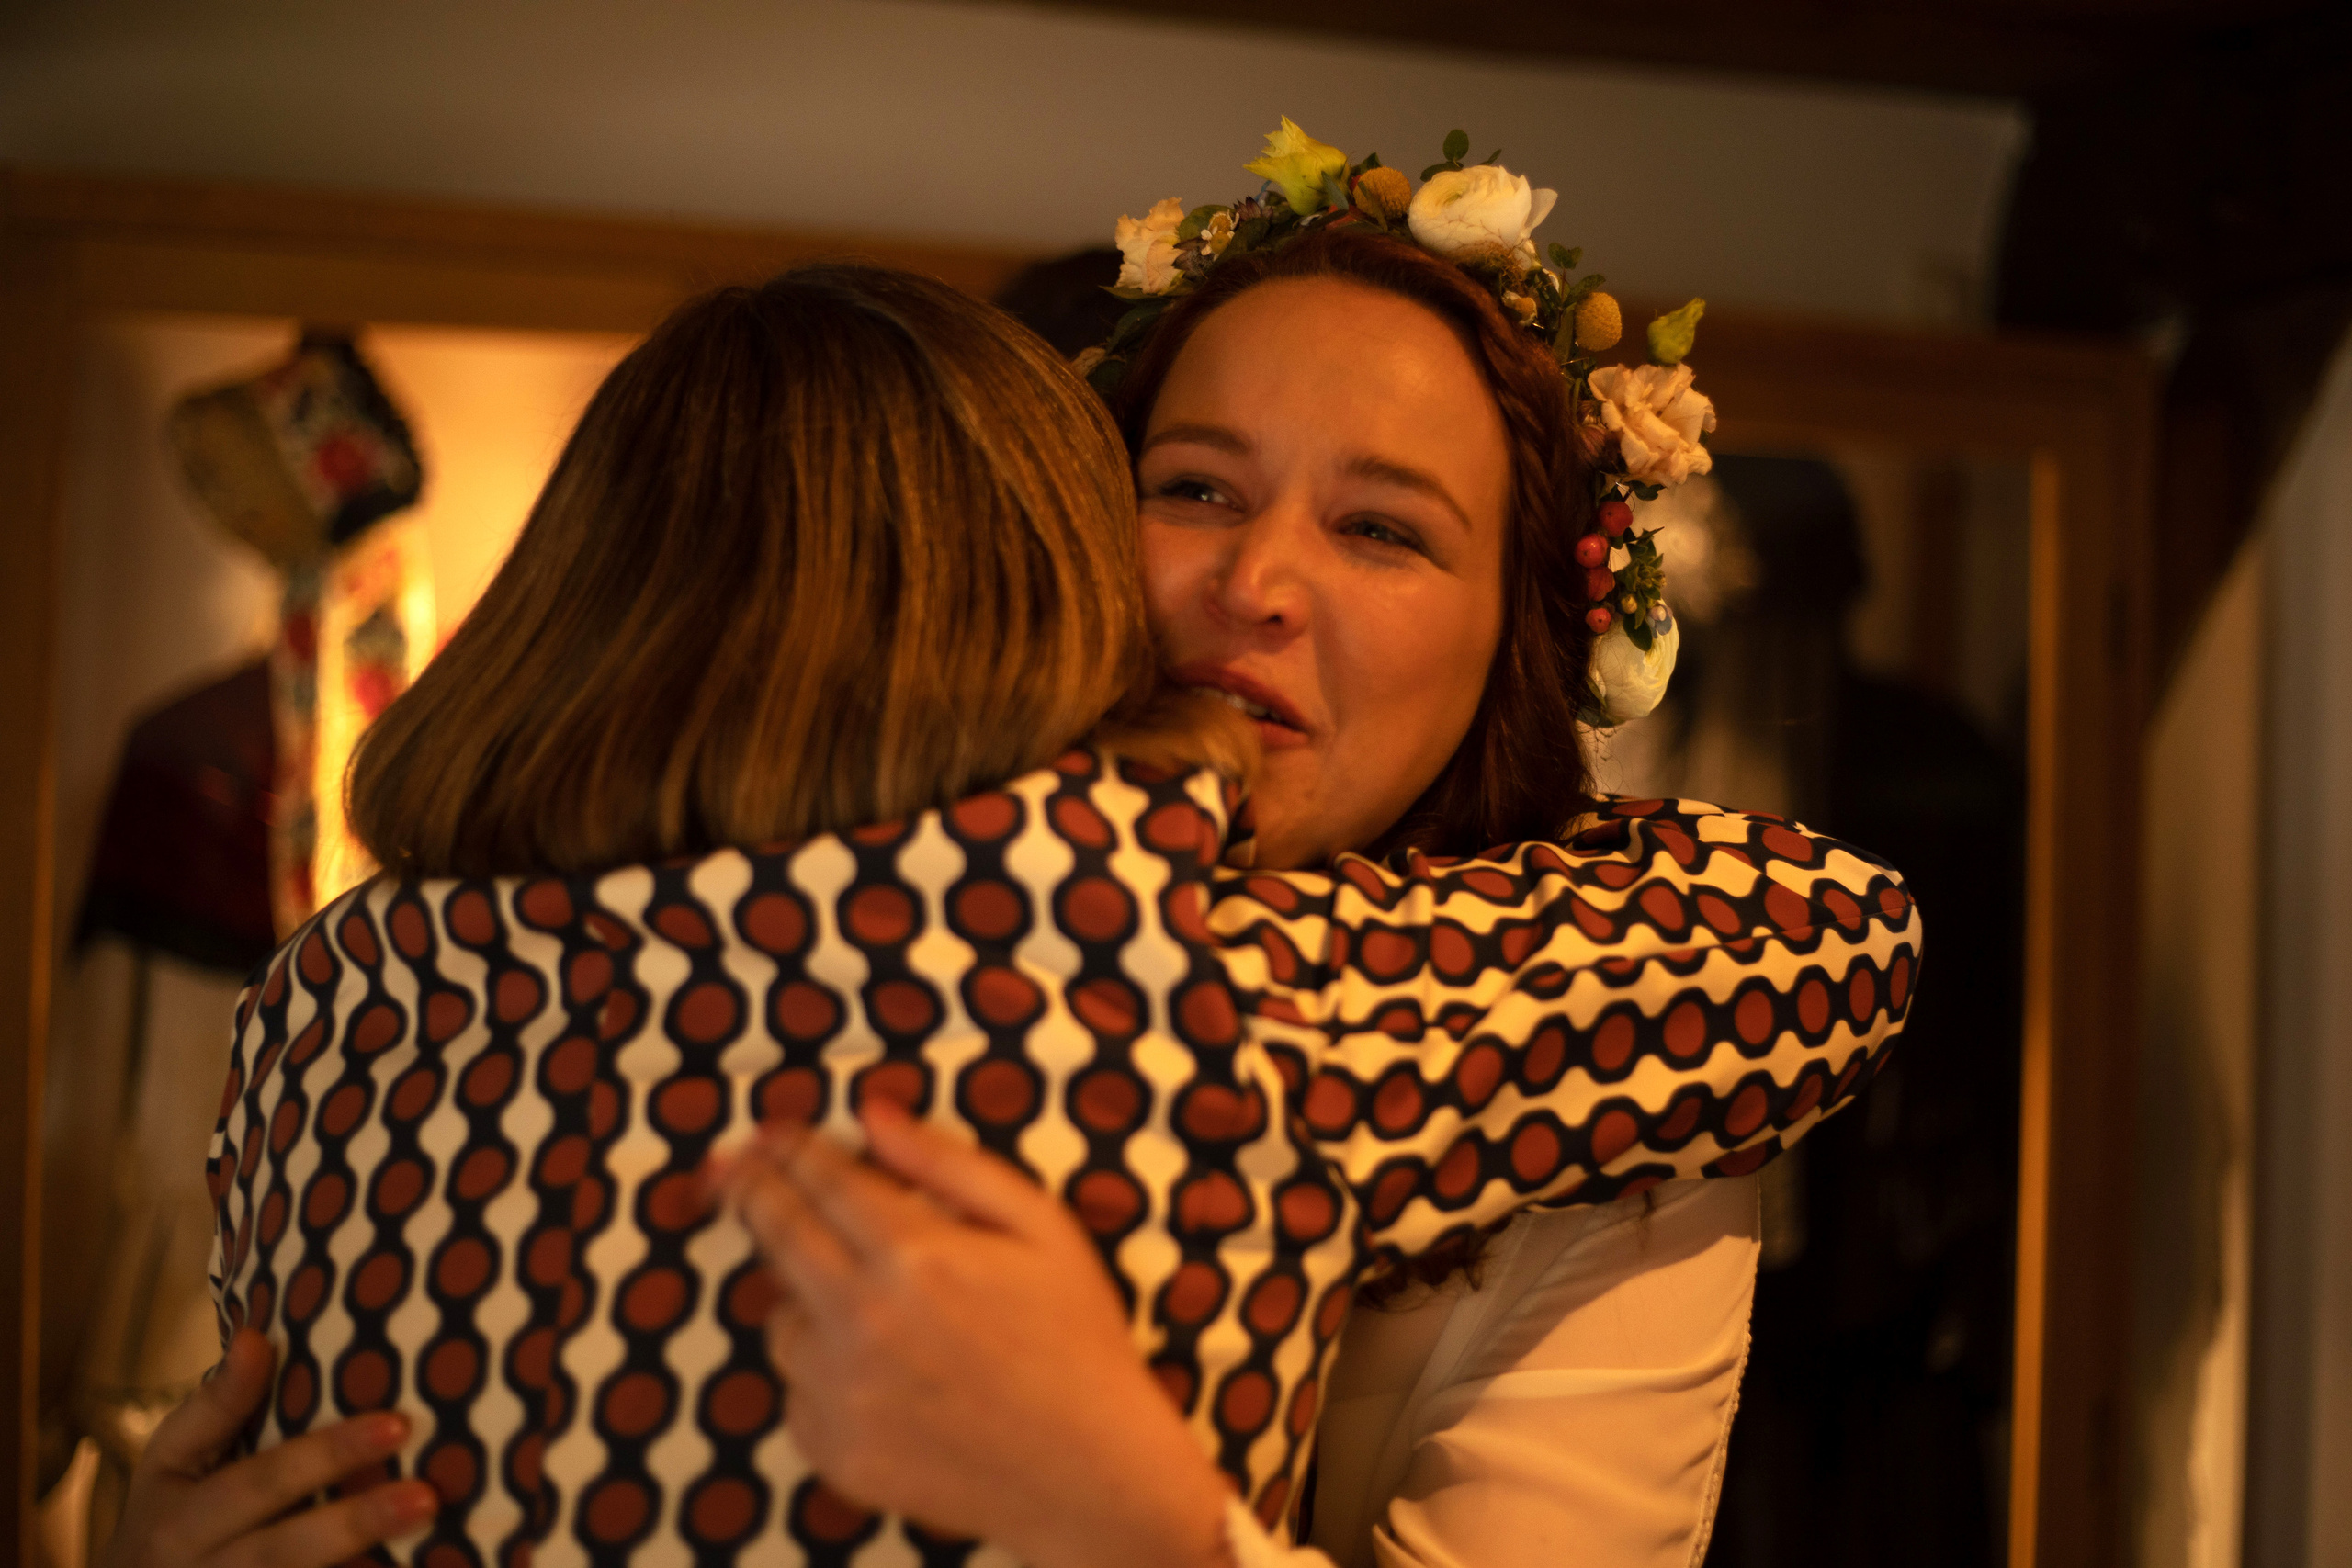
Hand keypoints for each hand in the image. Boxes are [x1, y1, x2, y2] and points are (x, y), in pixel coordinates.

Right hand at [100, 1329, 437, 1567]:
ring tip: (425, 1526)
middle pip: (280, 1552)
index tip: (395, 1424)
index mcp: (177, 1521)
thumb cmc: (168, 1516)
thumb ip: (215, 1406)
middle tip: (426, 1495)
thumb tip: (257, 1338)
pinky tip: (415, 1563)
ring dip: (358, 1556)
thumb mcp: (171, 1461)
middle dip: (352, 1522)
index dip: (323, 1456)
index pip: (256, 1485)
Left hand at [710, 1101, 1233, 1567]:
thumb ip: (947, 1163)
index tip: (773, 1133)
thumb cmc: (1077, 1339)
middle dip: (756, 1191)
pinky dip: (819, 1370)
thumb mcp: (1038, 1225)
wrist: (1090, 1468)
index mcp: (914, 1255)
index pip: (823, 1179)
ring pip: (779, 1319)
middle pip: (775, 1234)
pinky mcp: (834, 1449)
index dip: (791, 1147)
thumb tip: (873, 1111)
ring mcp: (841, 1393)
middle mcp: (861, 1321)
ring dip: (799, 1294)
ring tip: (852, 1295)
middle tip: (740, 1171)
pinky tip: (873, 1367)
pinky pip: (795, 1390)